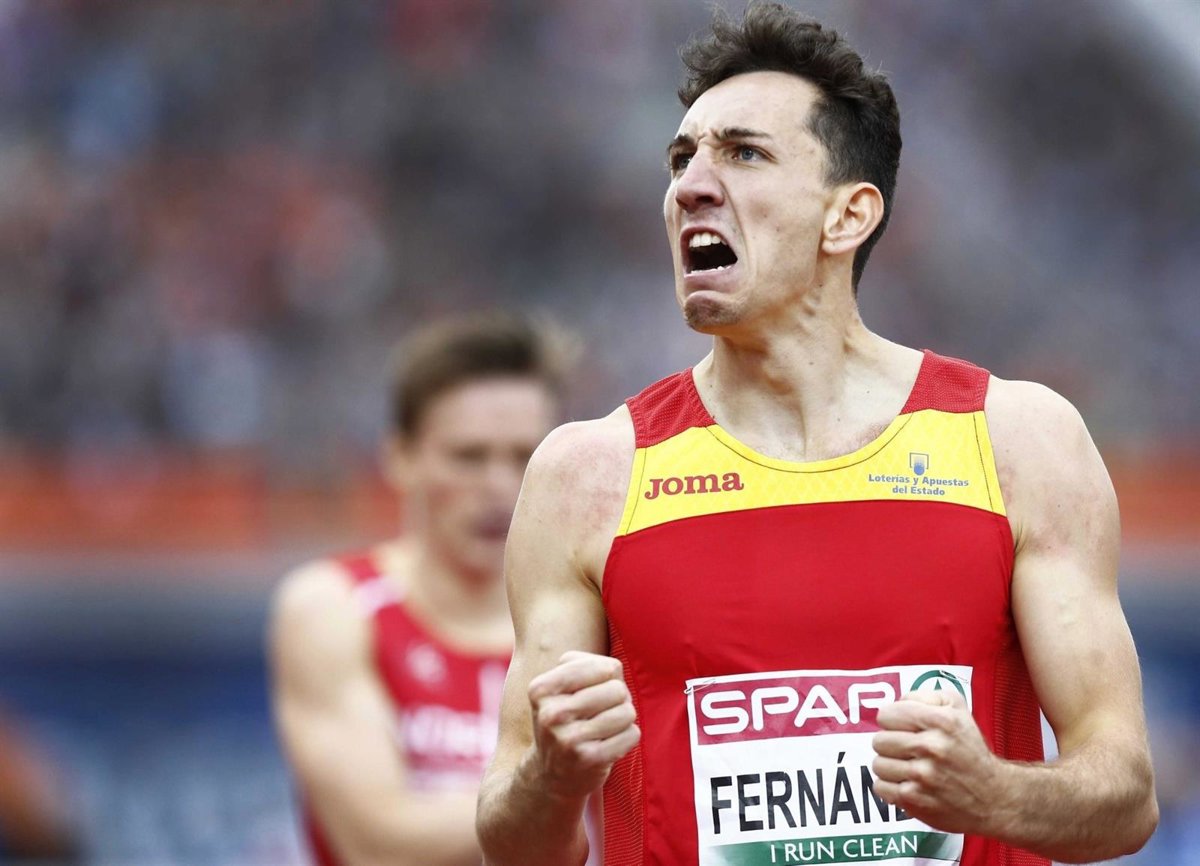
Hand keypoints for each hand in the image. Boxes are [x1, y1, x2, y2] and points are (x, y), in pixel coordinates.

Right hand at [526, 650, 640, 798]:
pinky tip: (609, 745)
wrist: (550, 776)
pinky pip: (631, 734)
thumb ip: (587, 665)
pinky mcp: (588, 759)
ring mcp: (568, 738)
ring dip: (623, 720)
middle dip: (617, 700)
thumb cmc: (564, 721)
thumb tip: (613, 668)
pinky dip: (627, 738)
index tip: (594, 691)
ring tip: (605, 729)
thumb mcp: (561, 689)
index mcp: (541, 689)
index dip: (608, 677)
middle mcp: (551, 713)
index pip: (602, 667)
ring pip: (627, 712)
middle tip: (601, 713)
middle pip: (617, 689)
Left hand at [871, 688, 1001, 832]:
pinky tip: (909, 784)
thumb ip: (922, 696)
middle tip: (908, 750)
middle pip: (879, 741)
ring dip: (890, 767)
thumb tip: (896, 703)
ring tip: (909, 768)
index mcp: (941, 721)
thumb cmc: (970, 749)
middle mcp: (932, 747)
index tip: (903, 728)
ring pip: (877, 765)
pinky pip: (881, 788)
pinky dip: (891, 787)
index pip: (886, 715)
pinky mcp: (915, 800)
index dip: (893, 721)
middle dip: (891, 744)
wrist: (994, 796)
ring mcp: (923, 776)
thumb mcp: (956, 708)